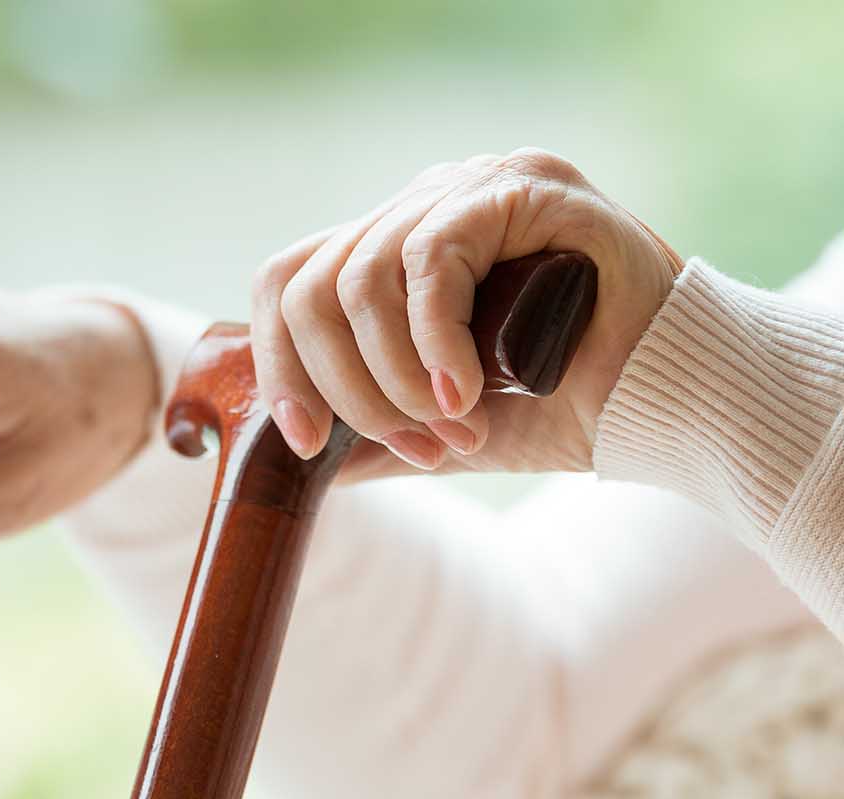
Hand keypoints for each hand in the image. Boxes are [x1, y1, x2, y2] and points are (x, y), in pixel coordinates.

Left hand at [251, 148, 683, 478]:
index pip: (291, 283)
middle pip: (312, 286)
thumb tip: (301, 461)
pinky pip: (431, 257)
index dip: (280, 366)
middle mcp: (423, 205)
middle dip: (346, 389)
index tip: (306, 444)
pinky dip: (433, 340)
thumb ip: (373, 433)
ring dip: (395, 378)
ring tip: (454, 426)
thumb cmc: (564, 409)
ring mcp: (471, 186)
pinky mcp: (522, 187)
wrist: (669, 405)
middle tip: (415, 444)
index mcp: (394, 248)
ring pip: (361, 279)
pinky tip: (464, 392)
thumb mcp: (440, 429)